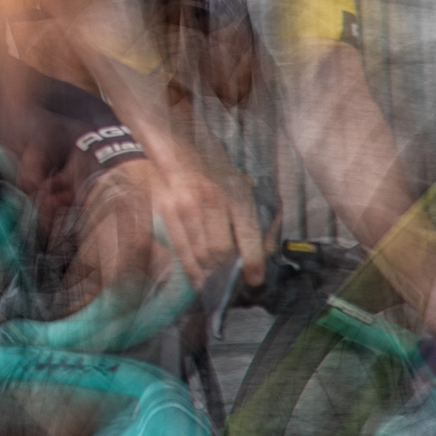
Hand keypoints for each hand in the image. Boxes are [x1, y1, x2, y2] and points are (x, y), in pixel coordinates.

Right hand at [148, 161, 263, 290]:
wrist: (184, 155)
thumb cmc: (219, 176)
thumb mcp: (245, 191)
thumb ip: (257, 220)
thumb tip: (267, 252)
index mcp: (236, 195)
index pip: (247, 236)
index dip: (252, 263)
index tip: (254, 279)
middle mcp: (212, 201)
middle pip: (221, 251)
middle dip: (226, 265)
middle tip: (228, 267)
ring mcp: (187, 208)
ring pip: (201, 255)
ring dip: (210, 268)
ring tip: (214, 269)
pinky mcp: (169, 214)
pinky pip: (181, 251)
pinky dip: (192, 271)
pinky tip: (198, 280)